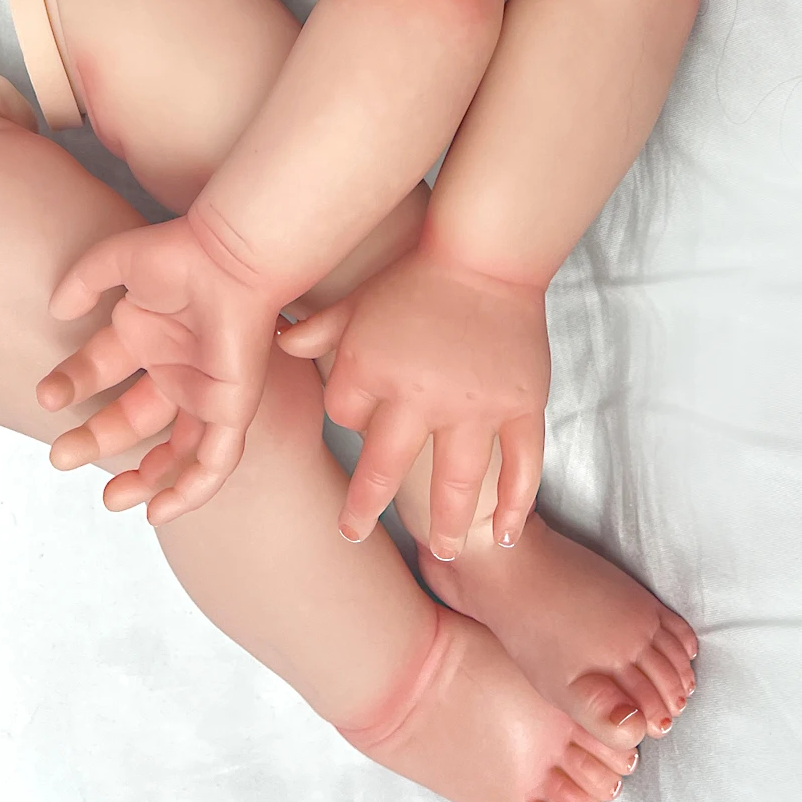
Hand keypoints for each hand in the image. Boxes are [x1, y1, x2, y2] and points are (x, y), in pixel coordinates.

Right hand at [37, 211, 281, 525]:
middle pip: (133, 419)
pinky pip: (215, 462)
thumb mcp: (118, 261)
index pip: (102, 372)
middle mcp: (176, 367)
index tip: (45, 397)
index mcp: (148, 335)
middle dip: (95, 440)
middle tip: (59, 457)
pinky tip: (160, 510)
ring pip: (177, 451)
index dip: (71, 386)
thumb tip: (57, 312)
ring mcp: (206, 390)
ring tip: (111, 499)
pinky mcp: (232, 408)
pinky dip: (191, 490)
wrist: (232, 257)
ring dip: (145, 480)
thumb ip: (84, 282)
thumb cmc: (182, 252)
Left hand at [278, 247, 548, 557]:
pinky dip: (515, 505)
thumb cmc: (418, 275)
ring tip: (441, 550)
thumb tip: (280, 342)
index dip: (347, 418)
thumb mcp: (360, 300)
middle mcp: (419, 394)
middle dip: (364, 506)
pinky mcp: (521, 405)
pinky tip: (501, 534)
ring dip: (445, 523)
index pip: (345, 415)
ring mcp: (474, 404)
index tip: (360, 421)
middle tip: (350, 534)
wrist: (488, 252)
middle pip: (383, 467)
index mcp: (372, 367)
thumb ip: (319, 329)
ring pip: (456, 482)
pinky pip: (521, 465)